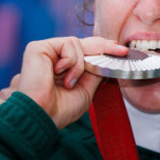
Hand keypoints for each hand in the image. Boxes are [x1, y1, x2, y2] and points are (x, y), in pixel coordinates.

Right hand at [0, 37, 127, 128]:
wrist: (42, 116)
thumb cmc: (60, 109)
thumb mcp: (87, 89)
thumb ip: (96, 71)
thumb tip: (108, 58)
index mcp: (63, 68)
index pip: (85, 51)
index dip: (103, 49)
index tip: (121, 50)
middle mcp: (54, 59)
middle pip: (84, 43)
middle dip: (104, 47)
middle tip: (121, 50)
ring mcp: (46, 52)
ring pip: (77, 43)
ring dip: (81, 64)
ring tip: (70, 82)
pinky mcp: (38, 48)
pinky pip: (68, 43)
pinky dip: (72, 60)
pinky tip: (60, 75)